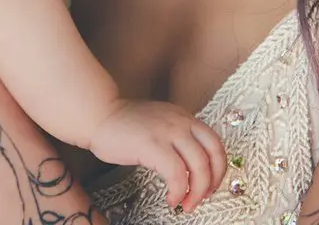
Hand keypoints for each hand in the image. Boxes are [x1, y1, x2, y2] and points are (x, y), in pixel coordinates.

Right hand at [88, 100, 226, 212]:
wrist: (100, 115)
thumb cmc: (126, 125)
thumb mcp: (160, 124)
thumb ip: (177, 137)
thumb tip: (191, 167)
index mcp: (184, 117)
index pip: (215, 142)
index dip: (218, 168)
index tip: (210, 186)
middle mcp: (180, 121)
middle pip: (213, 153)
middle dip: (212, 182)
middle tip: (201, 198)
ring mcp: (167, 131)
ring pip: (199, 165)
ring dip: (197, 191)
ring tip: (186, 204)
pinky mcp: (152, 145)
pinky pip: (176, 173)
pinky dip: (178, 190)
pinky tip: (170, 198)